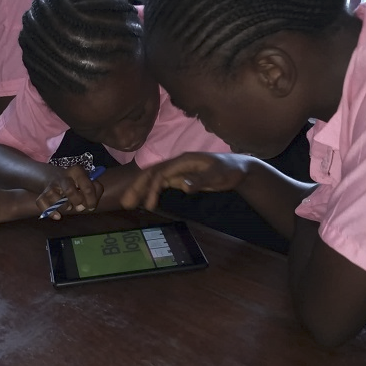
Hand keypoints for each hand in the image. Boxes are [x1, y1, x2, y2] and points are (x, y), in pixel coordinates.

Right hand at [37, 166, 104, 219]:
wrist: (55, 177)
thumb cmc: (77, 183)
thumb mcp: (89, 182)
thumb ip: (96, 190)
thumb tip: (91, 204)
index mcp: (77, 171)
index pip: (88, 187)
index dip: (91, 200)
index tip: (91, 207)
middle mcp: (63, 176)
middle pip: (69, 190)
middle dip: (77, 202)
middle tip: (79, 207)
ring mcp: (52, 184)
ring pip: (54, 197)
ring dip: (64, 206)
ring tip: (68, 206)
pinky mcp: (43, 193)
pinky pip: (42, 202)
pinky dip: (50, 212)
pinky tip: (58, 216)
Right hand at [120, 152, 249, 209]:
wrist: (239, 169)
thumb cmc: (230, 170)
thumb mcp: (218, 176)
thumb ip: (201, 180)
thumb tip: (184, 186)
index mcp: (184, 161)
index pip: (162, 173)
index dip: (153, 187)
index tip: (150, 205)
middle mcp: (177, 163)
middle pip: (152, 173)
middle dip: (138, 187)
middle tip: (126, 203)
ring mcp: (178, 170)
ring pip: (154, 179)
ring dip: (141, 190)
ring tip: (129, 204)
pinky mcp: (180, 177)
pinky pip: (162, 183)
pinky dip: (152, 191)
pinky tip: (146, 202)